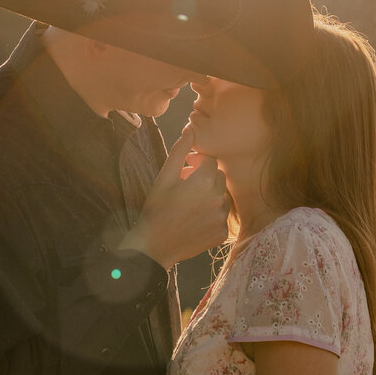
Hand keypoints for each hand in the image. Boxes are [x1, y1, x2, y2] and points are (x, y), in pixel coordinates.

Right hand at [120, 126, 229, 268]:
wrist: (153, 246)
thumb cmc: (156, 209)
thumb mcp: (164, 177)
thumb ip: (180, 151)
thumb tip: (191, 128)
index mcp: (205, 181)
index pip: (211, 161)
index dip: (197, 163)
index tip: (184, 171)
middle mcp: (218, 198)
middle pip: (218, 178)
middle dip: (204, 178)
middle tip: (185, 187)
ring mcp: (221, 218)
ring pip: (222, 197)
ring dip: (210, 196)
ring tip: (189, 204)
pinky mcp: (222, 233)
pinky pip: (221, 216)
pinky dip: (211, 215)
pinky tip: (194, 219)